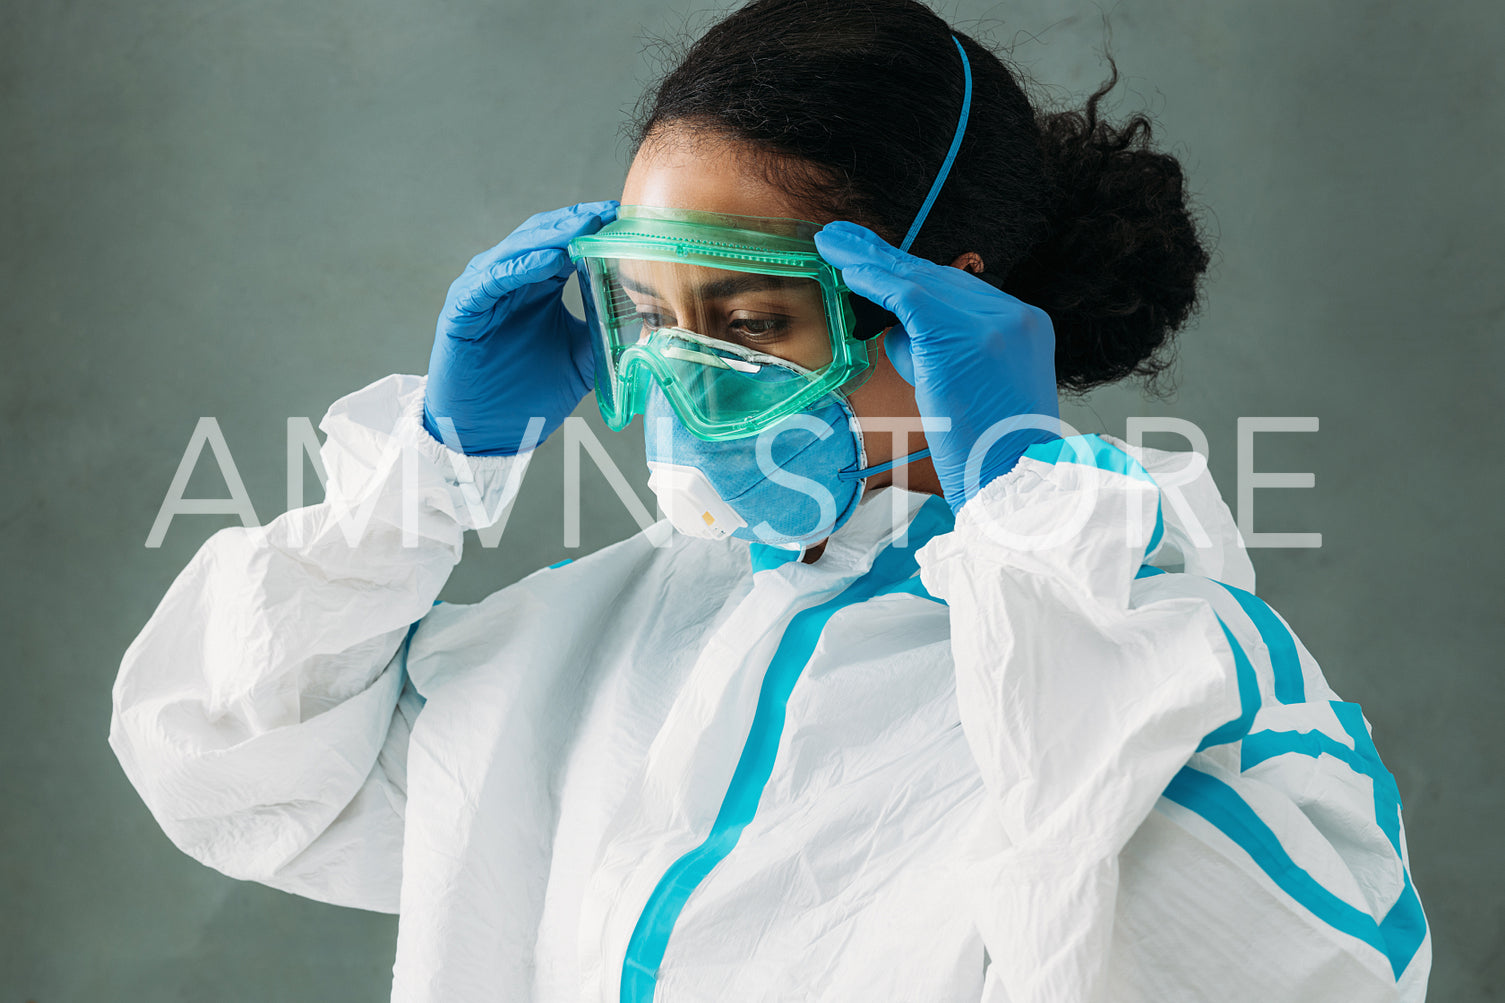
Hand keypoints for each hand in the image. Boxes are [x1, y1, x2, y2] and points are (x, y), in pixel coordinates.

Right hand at [423, 200, 619, 454]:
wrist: (491, 432)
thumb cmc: (530, 393)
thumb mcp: (583, 359)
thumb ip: (607, 331)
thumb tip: (654, 319)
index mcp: (537, 284)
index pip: (566, 242)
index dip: (593, 228)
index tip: (628, 219)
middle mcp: (510, 280)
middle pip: (543, 236)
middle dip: (576, 223)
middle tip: (609, 213)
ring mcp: (484, 291)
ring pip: (517, 249)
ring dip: (551, 237)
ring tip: (583, 228)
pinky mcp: (462, 309)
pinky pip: (492, 280)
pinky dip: (520, 267)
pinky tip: (548, 261)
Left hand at [814, 221, 1060, 511]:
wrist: (1017, 481)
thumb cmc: (992, 451)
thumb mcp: (981, 387)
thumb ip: (951, 351)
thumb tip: (902, 330)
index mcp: (1024, 325)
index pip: (958, 290)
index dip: (910, 274)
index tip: (877, 261)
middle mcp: (1014, 315)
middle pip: (938, 278)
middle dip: (887, 259)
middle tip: (844, 240)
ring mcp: (993, 323)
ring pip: (923, 283)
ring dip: (872, 262)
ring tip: (834, 244)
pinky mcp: (965, 338)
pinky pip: (911, 298)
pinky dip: (877, 281)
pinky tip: (849, 269)